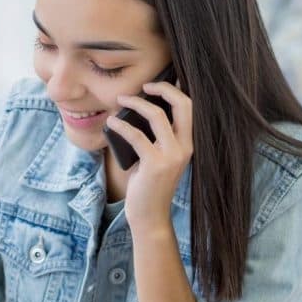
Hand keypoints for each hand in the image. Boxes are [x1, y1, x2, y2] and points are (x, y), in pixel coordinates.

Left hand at [104, 80, 192, 228]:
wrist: (150, 216)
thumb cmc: (148, 185)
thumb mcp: (158, 157)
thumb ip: (155, 138)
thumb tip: (137, 112)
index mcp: (188, 144)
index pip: (189, 107)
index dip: (173, 90)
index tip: (153, 86)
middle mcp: (185, 147)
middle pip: (182, 104)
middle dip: (162, 89)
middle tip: (142, 86)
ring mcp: (172, 156)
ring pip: (157, 115)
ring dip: (136, 103)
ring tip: (120, 100)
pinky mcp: (155, 164)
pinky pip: (136, 135)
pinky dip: (121, 126)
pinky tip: (111, 122)